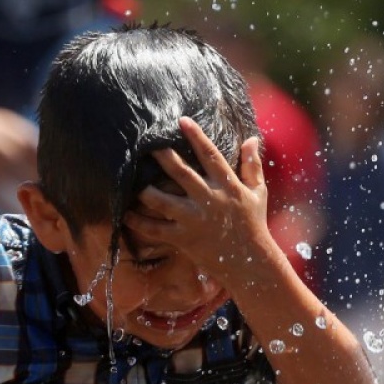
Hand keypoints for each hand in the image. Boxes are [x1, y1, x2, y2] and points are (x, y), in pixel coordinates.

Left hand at [125, 117, 277, 291]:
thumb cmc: (253, 224)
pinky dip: (138, 222)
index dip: (196, 137)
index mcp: (227, 186)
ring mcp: (194, 220)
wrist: (251, 263)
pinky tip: (125, 213)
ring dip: (144, 191)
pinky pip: (155, 229)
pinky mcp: (184, 239)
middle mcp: (209, 200)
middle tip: (146, 144)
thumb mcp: (258, 193)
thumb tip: (251, 139)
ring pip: (162, 201)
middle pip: (181, 173)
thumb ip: (252, 165)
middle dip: (162, 157)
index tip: (181, 121)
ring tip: (131, 181)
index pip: (210, 155)